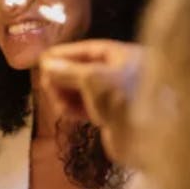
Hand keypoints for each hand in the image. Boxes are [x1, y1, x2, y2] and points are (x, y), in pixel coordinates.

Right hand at [40, 40, 141, 162]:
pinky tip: (64, 112)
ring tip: (56, 102)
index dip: (66, 53)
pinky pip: (88, 105)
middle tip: (45, 83)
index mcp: (126, 57)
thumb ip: (67, 70)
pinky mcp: (112, 115)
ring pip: (84, 89)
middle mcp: (124, 72)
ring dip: (66, 95)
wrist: (146, 139)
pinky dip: (74, 108)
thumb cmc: (122, 99)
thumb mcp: (92, 78)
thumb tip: (45, 63)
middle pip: (84, 69)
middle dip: (64, 77)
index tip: (43, 59)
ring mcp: (118, 95)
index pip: (90, 49)